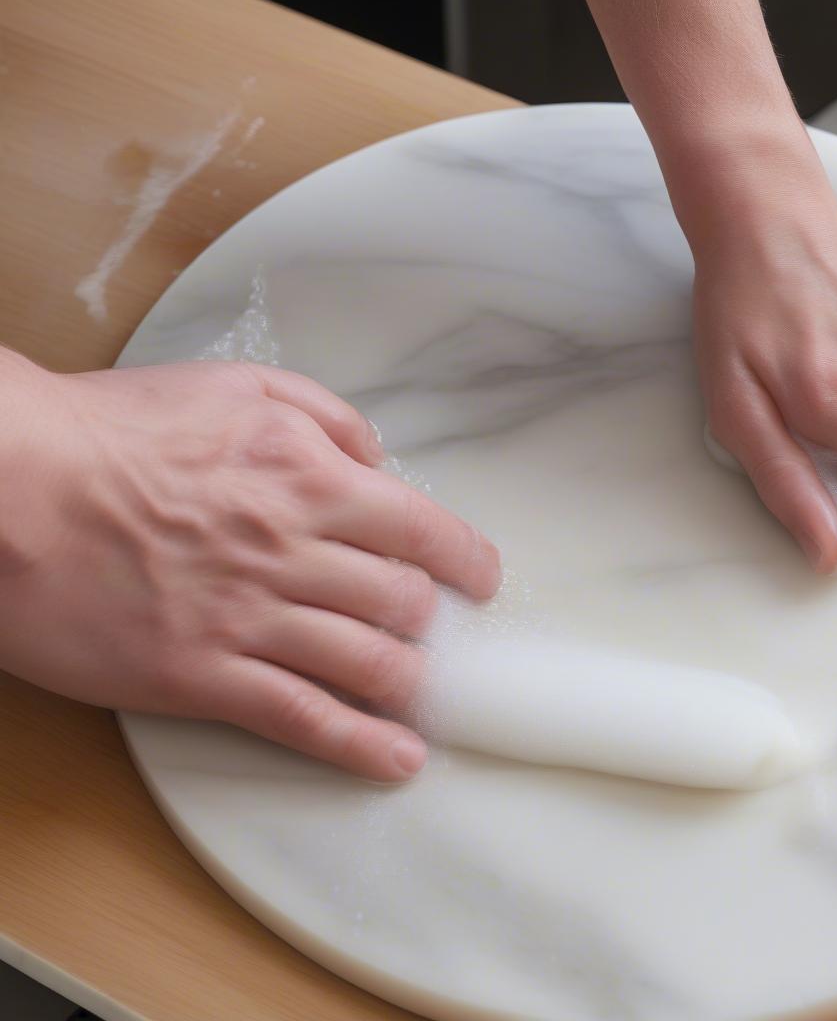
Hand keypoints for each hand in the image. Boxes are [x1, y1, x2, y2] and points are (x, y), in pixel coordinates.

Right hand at [0, 353, 499, 779]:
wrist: (11, 486)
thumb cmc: (116, 430)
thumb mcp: (236, 385)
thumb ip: (325, 414)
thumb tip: (379, 457)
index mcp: (307, 477)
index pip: (422, 528)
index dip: (466, 559)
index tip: (481, 577)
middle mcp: (293, 549)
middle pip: (403, 603)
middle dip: (433, 621)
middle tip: (436, 631)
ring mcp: (250, 618)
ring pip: (368, 664)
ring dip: (412, 684)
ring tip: (427, 695)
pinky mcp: (202, 675)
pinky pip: (302, 718)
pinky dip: (360, 745)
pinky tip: (398, 760)